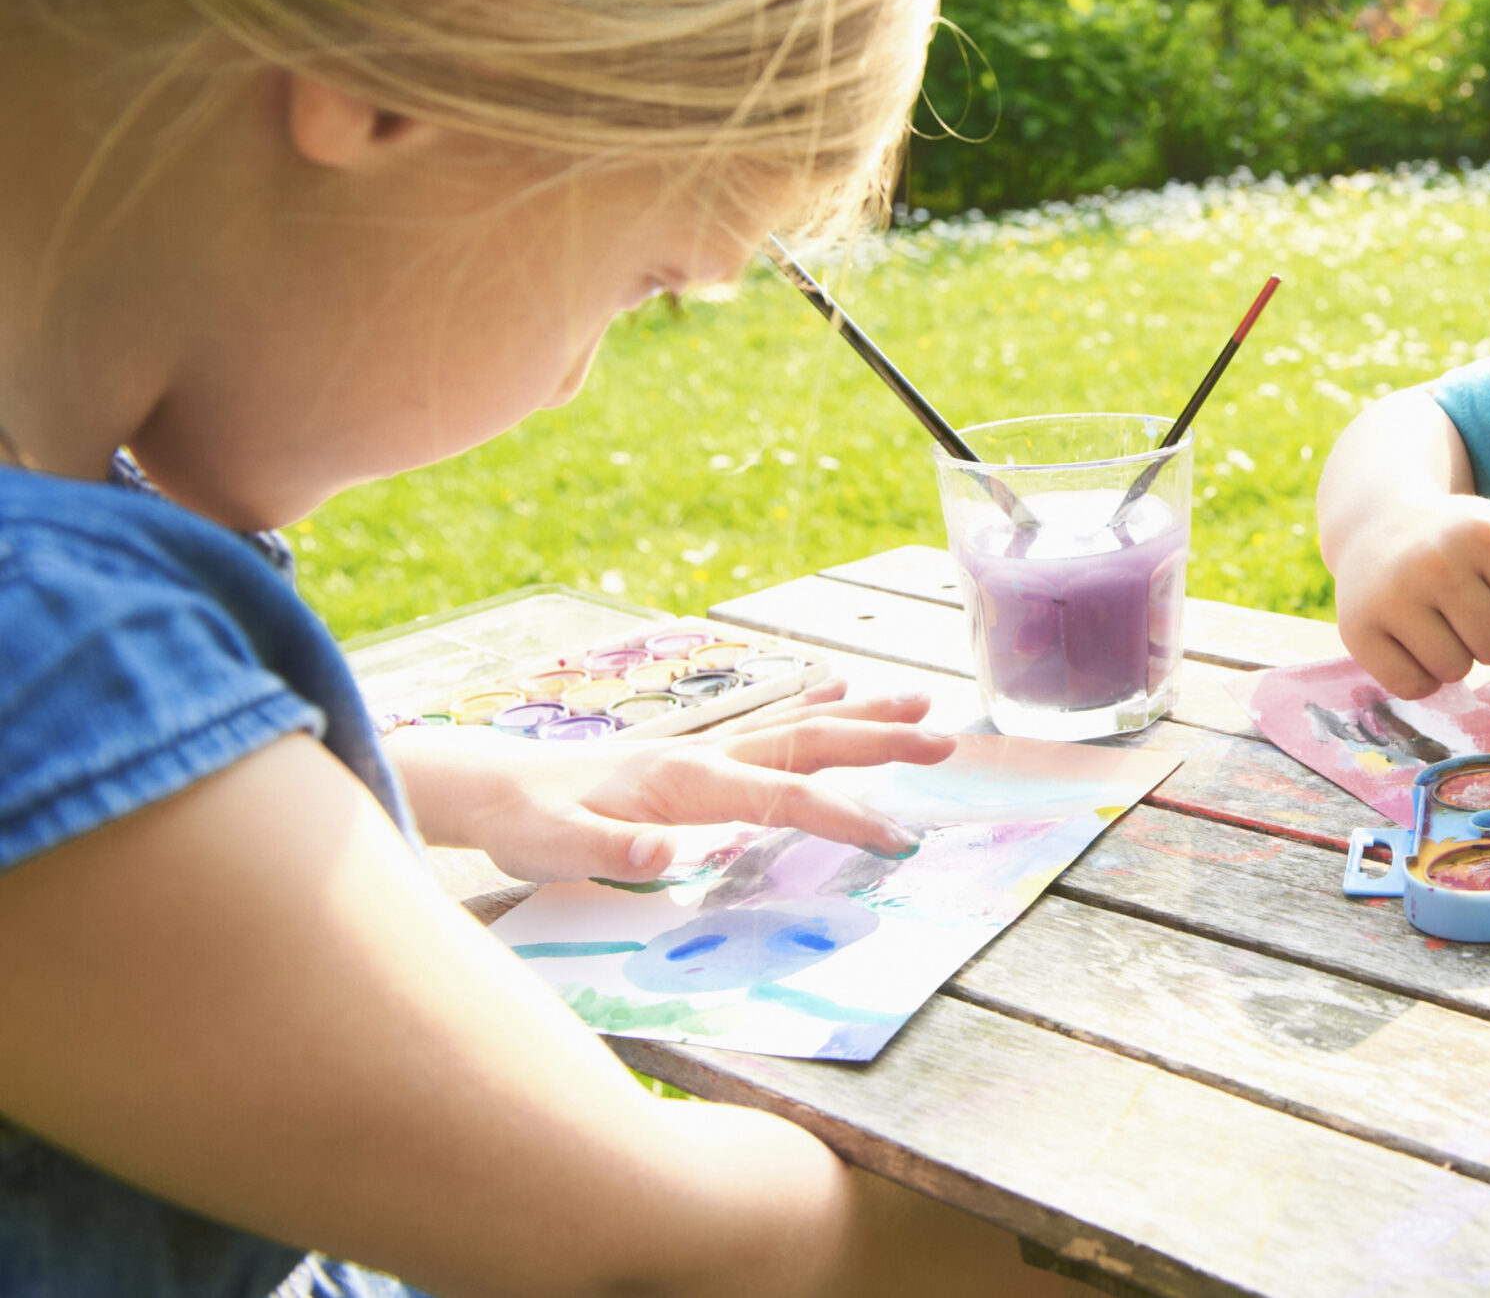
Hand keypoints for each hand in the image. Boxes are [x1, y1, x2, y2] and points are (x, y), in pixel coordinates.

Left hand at [392, 678, 958, 882]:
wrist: (494, 786)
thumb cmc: (526, 823)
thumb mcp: (555, 849)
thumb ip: (611, 852)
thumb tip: (670, 852)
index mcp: (686, 781)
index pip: (782, 795)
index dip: (842, 815)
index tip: (895, 838)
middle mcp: (708, 753)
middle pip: (811, 741)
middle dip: (880, 744)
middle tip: (945, 744)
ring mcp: (707, 747)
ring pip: (802, 724)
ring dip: (864, 717)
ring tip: (922, 706)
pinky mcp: (700, 753)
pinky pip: (774, 722)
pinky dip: (816, 703)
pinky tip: (844, 688)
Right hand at [1331, 492, 1489, 707]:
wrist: (1378, 524)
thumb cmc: (1459, 540)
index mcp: (1483, 533)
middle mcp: (1434, 560)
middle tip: (1466, 610)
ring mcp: (1390, 594)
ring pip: (1455, 671)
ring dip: (1455, 658)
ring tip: (1436, 620)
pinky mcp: (1357, 629)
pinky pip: (1413, 687)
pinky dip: (1421, 677)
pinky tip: (1410, 641)